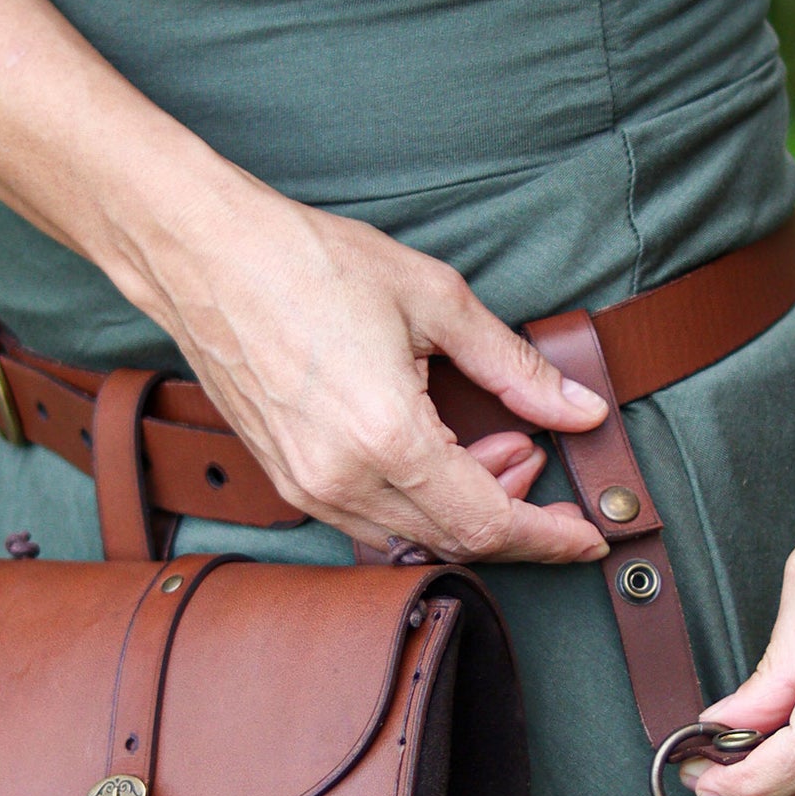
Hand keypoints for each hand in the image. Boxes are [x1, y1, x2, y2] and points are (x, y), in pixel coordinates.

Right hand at [131, 157, 610, 562]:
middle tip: (540, 458)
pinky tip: (438, 454)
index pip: (489, 521)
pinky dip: (418, 503)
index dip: (548, 538)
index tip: (589, 537)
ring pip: (411, 537)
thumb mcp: (435, 301)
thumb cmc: (309, 263)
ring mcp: (306, 486)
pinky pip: (370, 520)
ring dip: (465, 508)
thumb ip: (514, 367)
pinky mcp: (286, 478)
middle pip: (454, 540)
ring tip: (495, 445)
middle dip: (513, 515)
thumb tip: (578, 408)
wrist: (205, 255)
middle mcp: (341, 479)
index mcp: (387, 438)